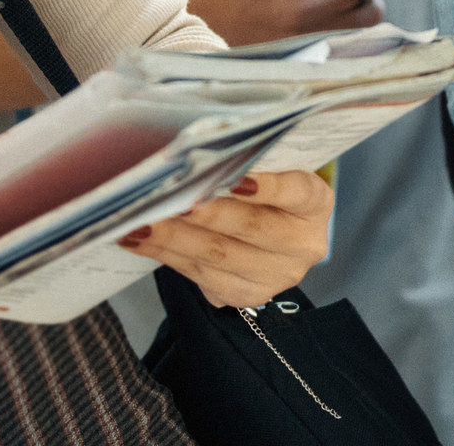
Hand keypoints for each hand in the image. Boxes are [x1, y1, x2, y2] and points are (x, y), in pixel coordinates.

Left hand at [122, 168, 333, 307]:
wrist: (272, 233)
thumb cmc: (265, 189)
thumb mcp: (272, 170)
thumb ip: (248, 164)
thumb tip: (195, 157)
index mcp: (315, 204)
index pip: (296, 191)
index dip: (269, 186)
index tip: (237, 178)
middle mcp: (303, 244)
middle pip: (252, 228)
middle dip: (209, 215)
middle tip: (172, 201)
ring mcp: (276, 275)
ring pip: (219, 256)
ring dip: (174, 238)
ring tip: (140, 222)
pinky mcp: (246, 295)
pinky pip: (200, 275)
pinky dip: (165, 254)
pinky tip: (138, 239)